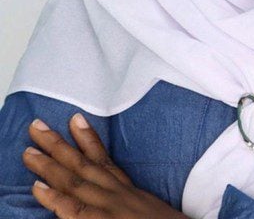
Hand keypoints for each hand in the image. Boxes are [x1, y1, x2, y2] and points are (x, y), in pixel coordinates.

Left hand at [22, 113, 187, 217]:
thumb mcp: (151, 209)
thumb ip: (132, 198)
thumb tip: (120, 192)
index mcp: (129, 192)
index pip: (105, 161)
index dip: (88, 139)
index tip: (75, 118)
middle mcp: (119, 194)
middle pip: (84, 165)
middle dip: (58, 145)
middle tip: (36, 126)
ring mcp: (111, 207)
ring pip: (76, 181)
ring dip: (50, 164)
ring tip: (29, 150)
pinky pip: (76, 210)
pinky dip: (57, 198)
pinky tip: (38, 188)